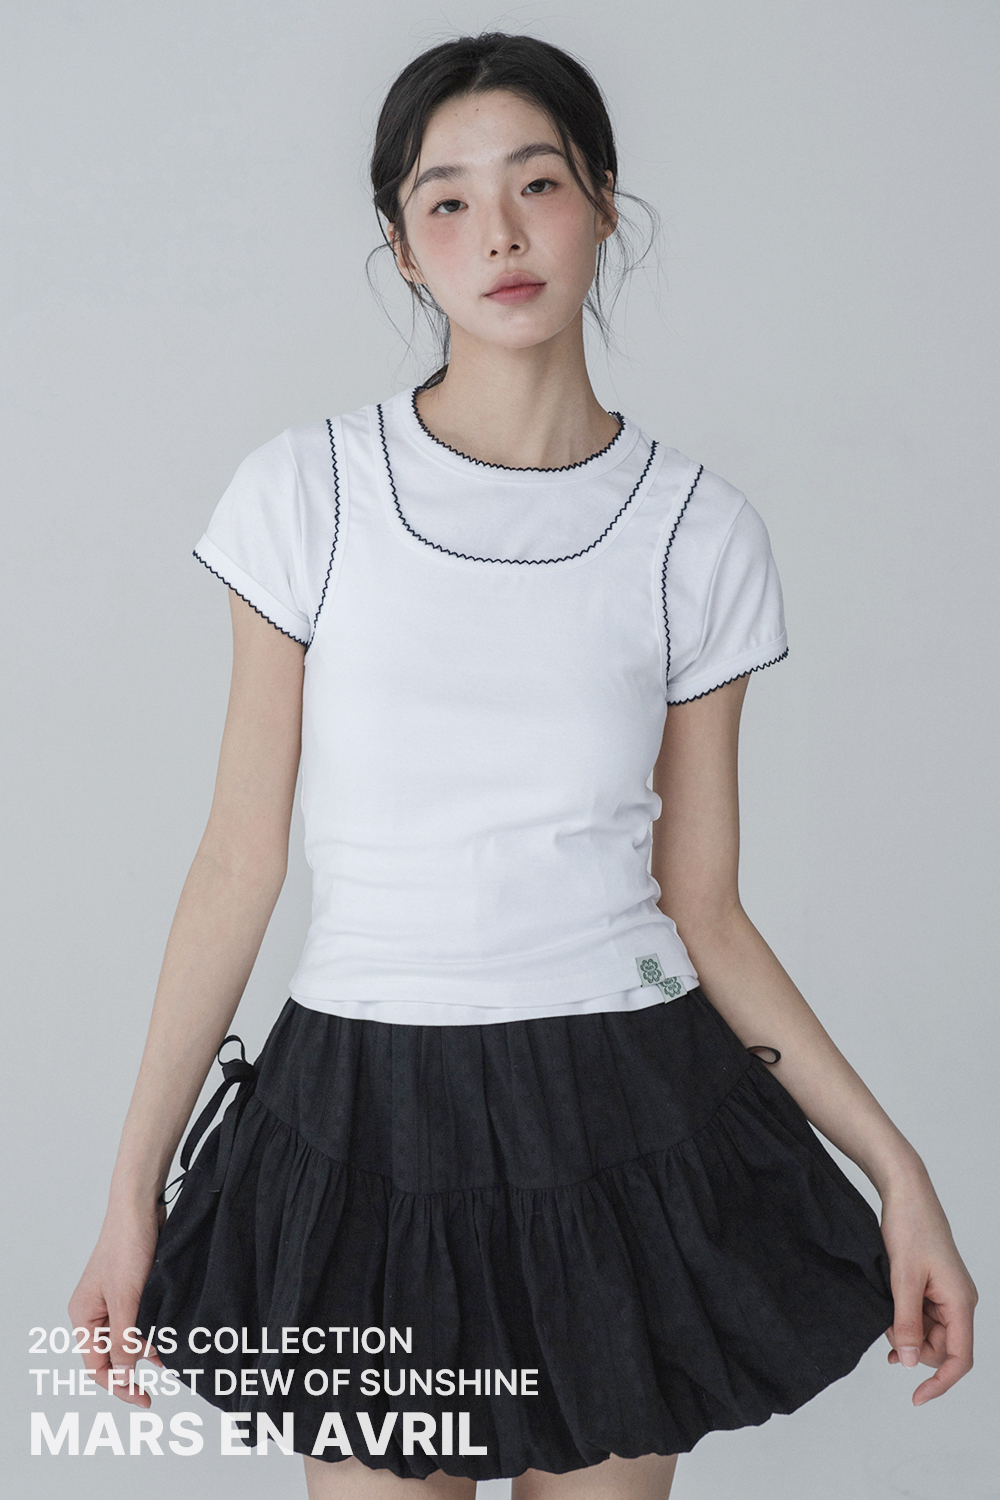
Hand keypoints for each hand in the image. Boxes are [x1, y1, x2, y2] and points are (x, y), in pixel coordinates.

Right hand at [67, 1199, 166, 1407]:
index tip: (142, 1397)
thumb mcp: (126, 1299)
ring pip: (129, 1339)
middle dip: (133, 1368)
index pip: (97, 1366)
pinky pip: (141, 1321)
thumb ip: (124, 1339)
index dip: (119, 1385)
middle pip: (112, 1355)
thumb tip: (125, 1374)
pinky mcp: (134, 1290)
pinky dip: (153, 1332)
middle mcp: (96, 1311)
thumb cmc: (126, 1246)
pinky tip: (167, 1340)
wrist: (142, 1207)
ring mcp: (115, 1301)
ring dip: (146, 1350)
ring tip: (168, 1357)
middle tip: (157, 1381)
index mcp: (84, 1316)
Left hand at [878, 1170, 976, 1404]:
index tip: (915, 1397)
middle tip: (886, 1336)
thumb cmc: (909, 1227)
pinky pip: (924, 1317)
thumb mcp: (902, 1280)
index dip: (940, 1383)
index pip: (960, 1358)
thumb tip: (912, 1364)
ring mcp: (947, 1293)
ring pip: (931, 1334)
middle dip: (916, 1350)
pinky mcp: (934, 1286)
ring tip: (884, 1322)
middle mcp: (960, 1301)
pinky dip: (906, 1322)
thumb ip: (906, 1323)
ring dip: (908, 1335)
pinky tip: (888, 1320)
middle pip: (943, 1349)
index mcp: (961, 1302)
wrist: (905, 1192)